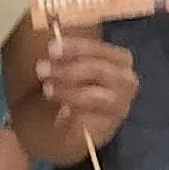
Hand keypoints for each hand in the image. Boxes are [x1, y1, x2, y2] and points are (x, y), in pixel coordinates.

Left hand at [36, 31, 137, 149]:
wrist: (78, 126)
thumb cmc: (77, 89)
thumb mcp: (73, 67)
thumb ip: (68, 55)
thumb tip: (53, 43)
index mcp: (119, 60)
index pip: (100, 49)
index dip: (76, 47)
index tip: (52, 47)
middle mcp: (126, 80)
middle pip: (99, 70)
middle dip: (68, 69)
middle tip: (42, 69)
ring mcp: (121, 104)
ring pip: (96, 95)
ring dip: (68, 90)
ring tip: (47, 89)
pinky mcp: (111, 124)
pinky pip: (92, 117)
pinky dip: (74, 110)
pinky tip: (60, 109)